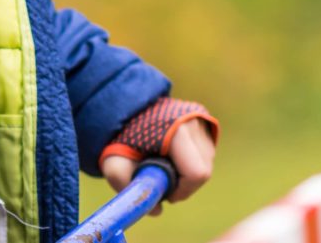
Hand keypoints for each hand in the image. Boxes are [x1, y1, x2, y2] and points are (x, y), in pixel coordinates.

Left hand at [102, 118, 216, 214]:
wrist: (121, 109)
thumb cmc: (118, 138)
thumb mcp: (114, 164)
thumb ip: (131, 190)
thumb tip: (157, 211)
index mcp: (177, 130)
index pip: (197, 173)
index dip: (182, 190)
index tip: (164, 192)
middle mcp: (193, 121)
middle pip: (204, 169)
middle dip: (185, 183)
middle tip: (162, 180)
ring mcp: (200, 118)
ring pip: (206, 161)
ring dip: (188, 171)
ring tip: (162, 163)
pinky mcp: (203, 119)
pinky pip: (205, 150)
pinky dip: (191, 159)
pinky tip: (171, 155)